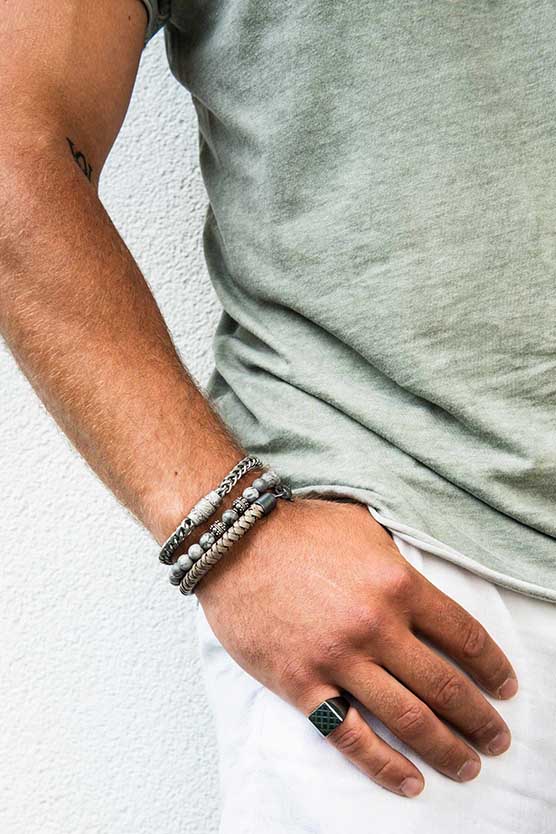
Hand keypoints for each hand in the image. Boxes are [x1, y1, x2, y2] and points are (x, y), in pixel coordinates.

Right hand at [195, 497, 517, 797]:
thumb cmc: (300, 530)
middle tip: (498, 740)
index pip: (464, 636)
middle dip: (480, 720)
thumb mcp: (365, 530)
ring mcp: (338, 659)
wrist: (234, 540)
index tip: (506, 688)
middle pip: (444, 686)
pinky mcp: (301, 684)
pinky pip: (350, 736)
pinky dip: (384, 766)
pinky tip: (410, 783)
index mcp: (398, 583)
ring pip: (407, 718)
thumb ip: (401, 565)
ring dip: (446, 749)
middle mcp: (376, 625)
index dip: (493, 668)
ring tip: (467, 767)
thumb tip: (429, 599)